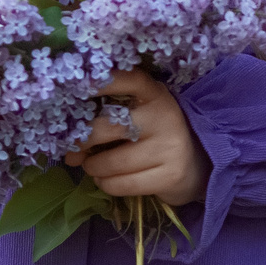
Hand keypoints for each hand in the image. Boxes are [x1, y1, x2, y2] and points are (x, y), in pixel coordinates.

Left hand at [64, 68, 209, 206]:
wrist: (195, 165)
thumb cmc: (155, 135)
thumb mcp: (141, 115)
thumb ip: (109, 120)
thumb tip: (70, 149)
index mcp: (155, 94)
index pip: (130, 80)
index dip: (105, 81)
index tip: (81, 85)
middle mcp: (163, 116)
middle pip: (108, 127)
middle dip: (83, 142)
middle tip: (74, 151)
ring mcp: (168, 147)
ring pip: (112, 163)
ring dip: (93, 168)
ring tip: (93, 167)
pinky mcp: (168, 175)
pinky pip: (122, 184)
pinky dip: (106, 184)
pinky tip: (107, 180)